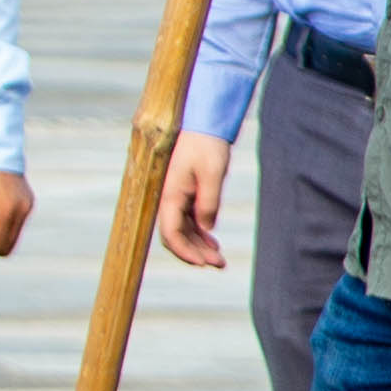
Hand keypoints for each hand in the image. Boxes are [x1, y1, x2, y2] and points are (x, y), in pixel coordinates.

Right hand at [160, 133, 232, 270]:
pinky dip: (201, 234)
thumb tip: (206, 228)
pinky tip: (213, 245)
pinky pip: (190, 221)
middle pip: (177, 236)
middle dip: (195, 254)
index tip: (202, 263)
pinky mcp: (186, 195)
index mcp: (170, 195)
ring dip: (199, 247)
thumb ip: (209, 201)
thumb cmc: (207, 146)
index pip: (171, 233)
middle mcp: (170, 200)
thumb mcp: (213, 173)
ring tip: (220, 260)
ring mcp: (177, 198)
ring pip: (184, 231)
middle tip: (219, 265)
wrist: (205, 125)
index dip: (184, 252)